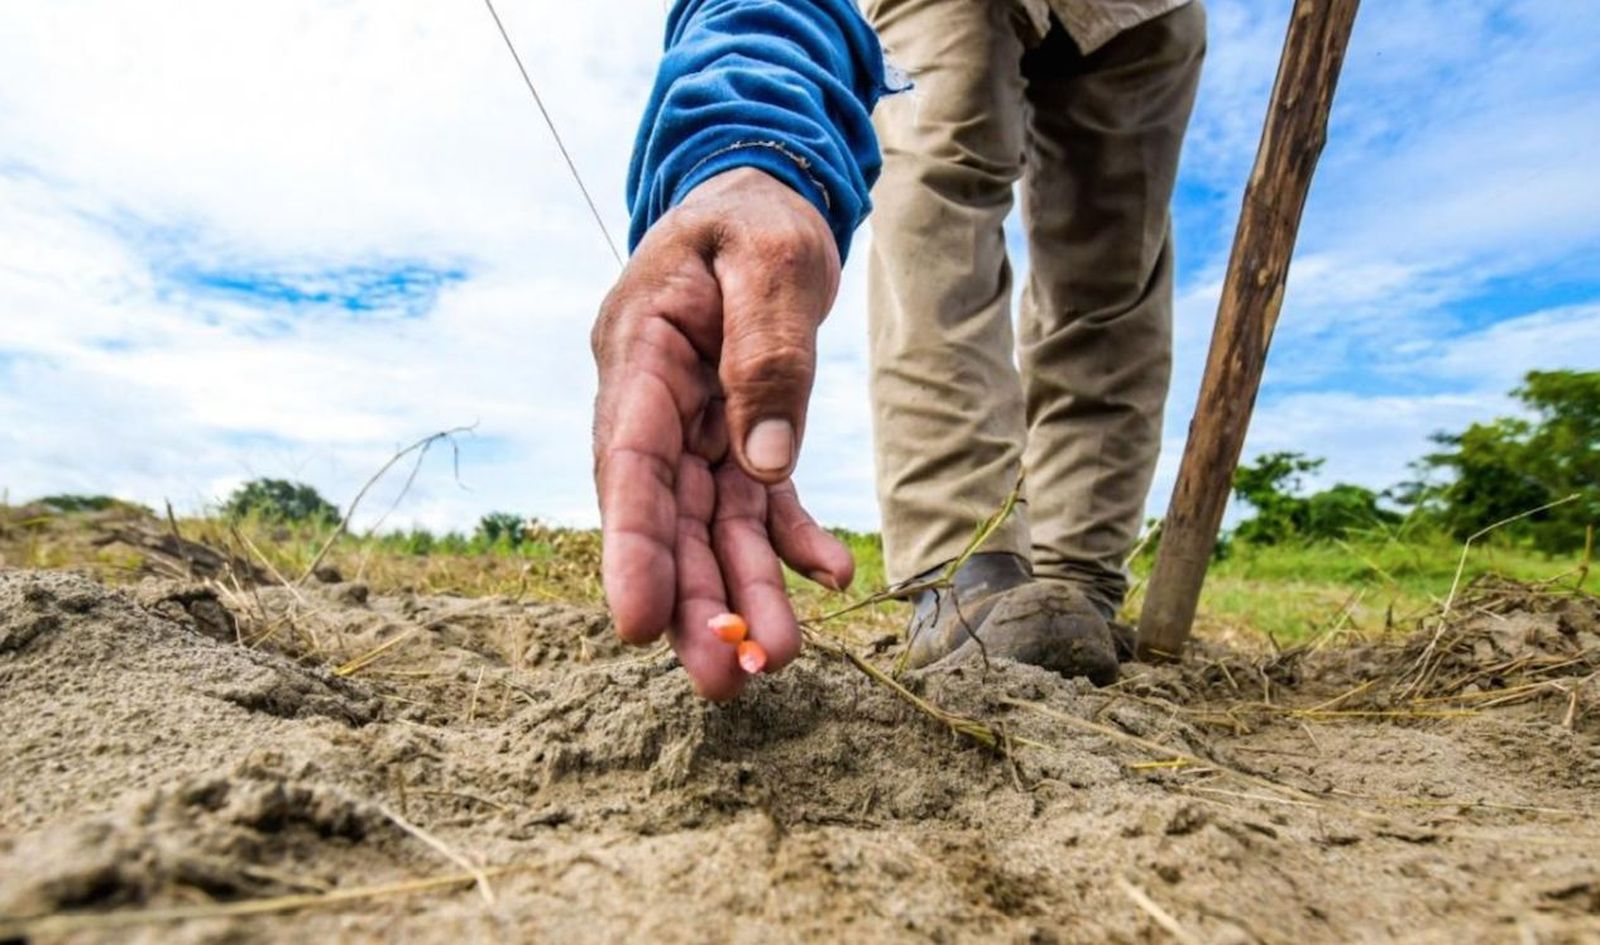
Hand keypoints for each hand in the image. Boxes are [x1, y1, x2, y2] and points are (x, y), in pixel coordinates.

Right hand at [591, 168, 855, 699]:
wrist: (761, 195)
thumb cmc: (756, 215)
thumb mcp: (770, 258)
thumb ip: (767, 352)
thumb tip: (766, 463)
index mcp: (640, 352)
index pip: (627, 461)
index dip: (631, 546)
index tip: (637, 622)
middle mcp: (655, 402)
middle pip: (668, 515)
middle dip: (692, 600)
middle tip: (722, 683)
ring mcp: (694, 425)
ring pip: (714, 524)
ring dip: (742, 591)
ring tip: (776, 658)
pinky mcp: (738, 433)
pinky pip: (762, 501)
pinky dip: (792, 540)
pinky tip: (831, 577)